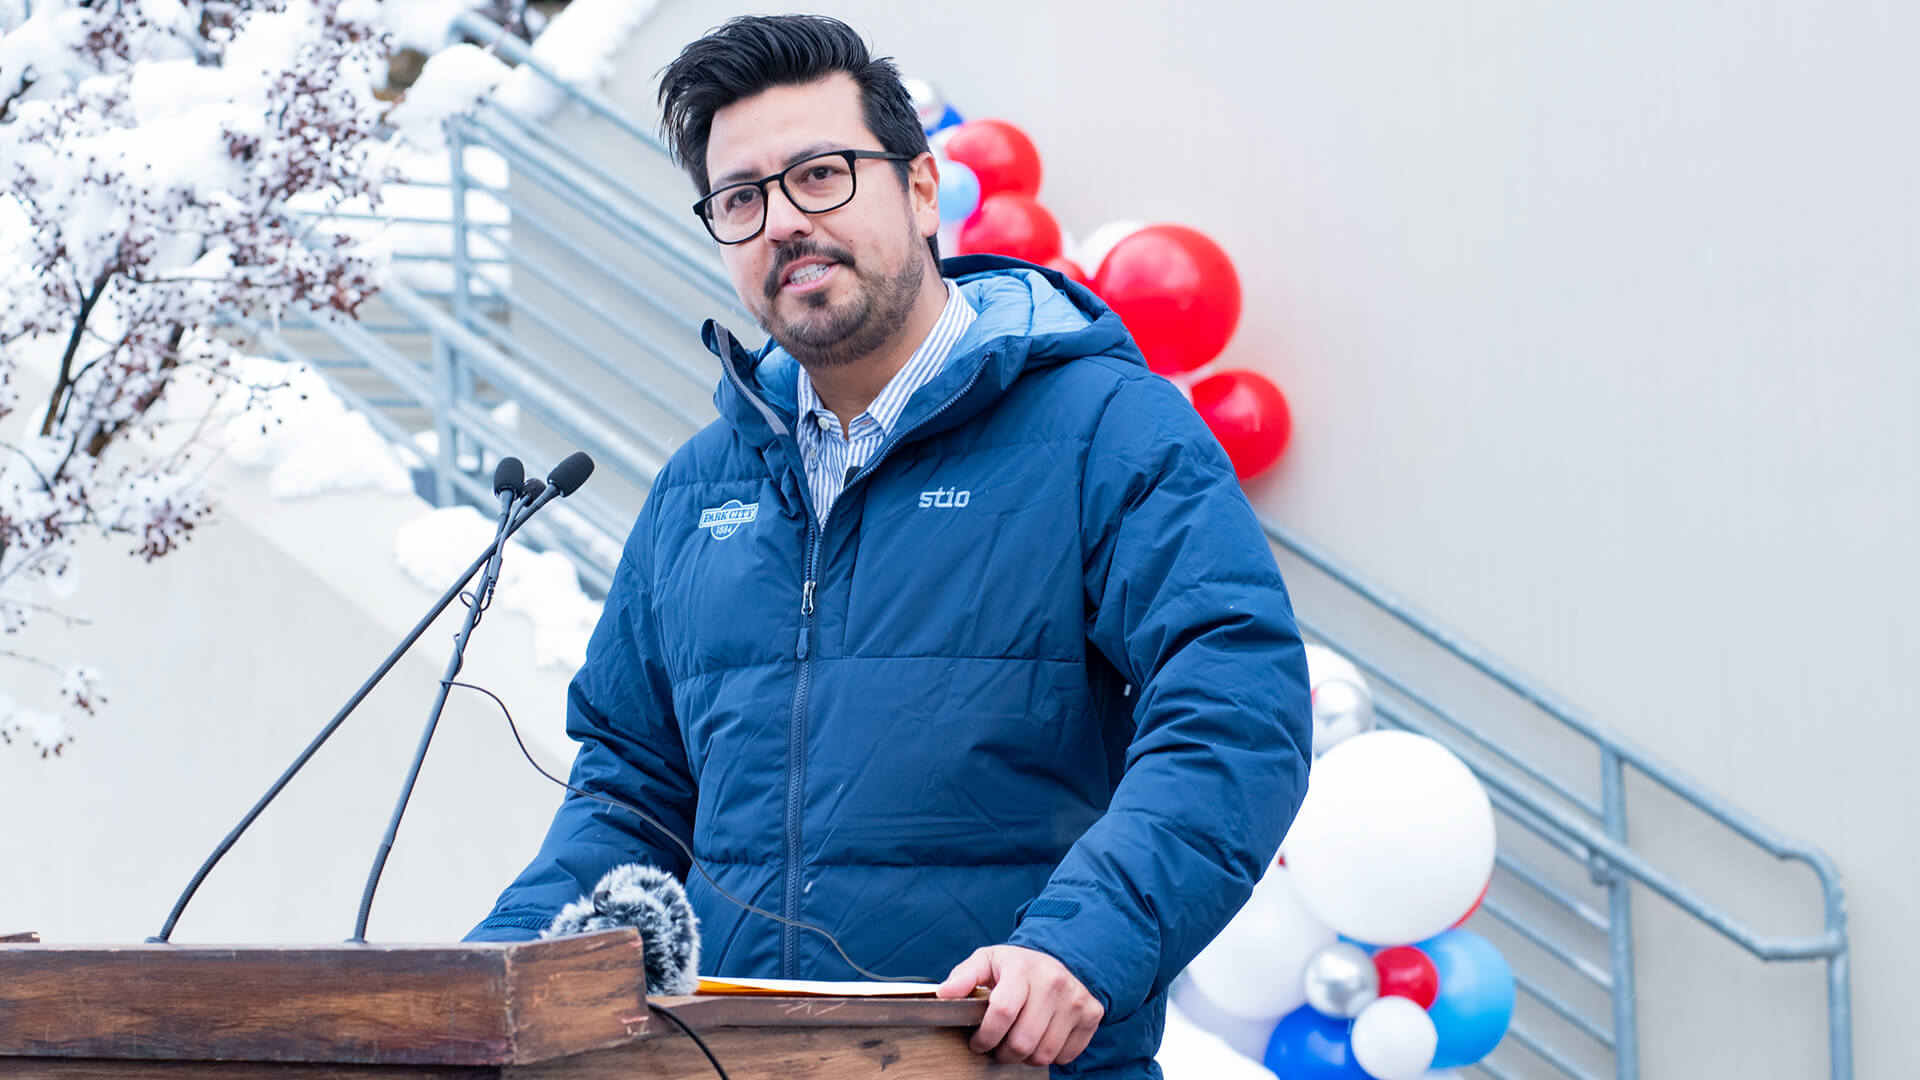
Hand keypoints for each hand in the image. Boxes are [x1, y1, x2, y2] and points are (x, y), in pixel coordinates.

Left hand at [936, 944, 1104, 1066]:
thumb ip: (964, 977)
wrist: (1060, 958)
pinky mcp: (1092, 1014)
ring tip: (1018, 1043)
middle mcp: (1053, 982)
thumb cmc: (1018, 966)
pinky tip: (1042, 1038)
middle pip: (1023, 1041)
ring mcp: (1075, 999)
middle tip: (998, 1047)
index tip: (978, 1042)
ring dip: (1026, 1058)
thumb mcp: (988, 961)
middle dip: (1004, 1053)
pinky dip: (1051, 1056)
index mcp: (1023, 968)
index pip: (1002, 1012)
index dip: (985, 1036)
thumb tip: (944, 993)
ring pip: (1044, 1054)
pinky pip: (1067, 1055)